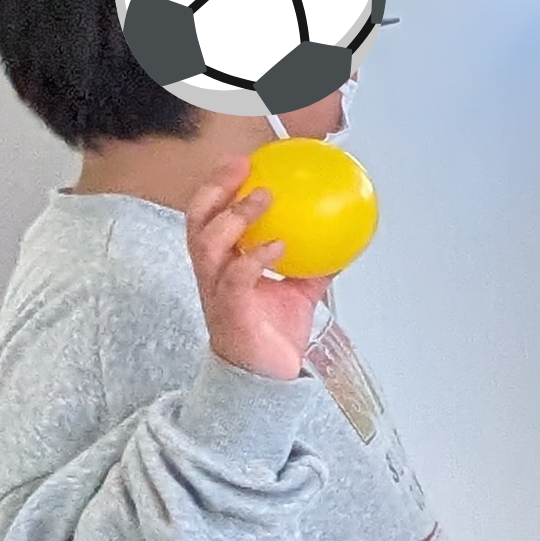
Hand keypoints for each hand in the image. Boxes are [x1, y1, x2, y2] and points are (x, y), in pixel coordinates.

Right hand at [186, 168, 328, 382]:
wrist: (266, 380)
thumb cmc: (273, 334)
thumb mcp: (299, 291)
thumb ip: (313, 264)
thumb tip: (342, 240)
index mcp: (223, 265)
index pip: (209, 217)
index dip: (219, 187)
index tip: (243, 160)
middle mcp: (213, 274)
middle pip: (197, 222)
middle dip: (214, 189)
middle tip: (242, 165)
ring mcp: (217, 293)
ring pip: (208, 246)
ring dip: (235, 218)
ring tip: (264, 197)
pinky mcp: (230, 313)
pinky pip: (237, 279)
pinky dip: (256, 258)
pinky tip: (280, 246)